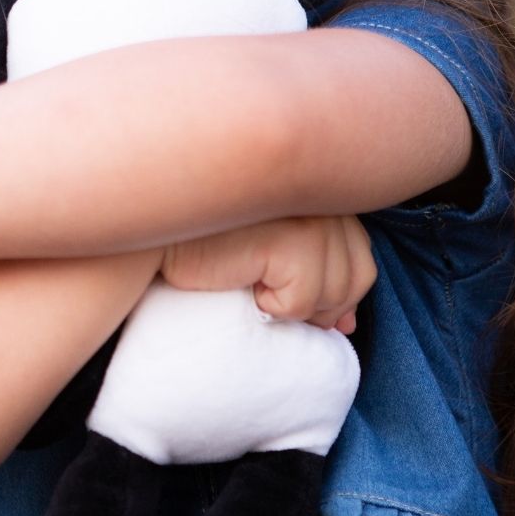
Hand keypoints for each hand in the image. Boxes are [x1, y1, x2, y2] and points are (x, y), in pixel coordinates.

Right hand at [161, 216, 375, 332]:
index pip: (362, 254)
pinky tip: (242, 282)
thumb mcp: (269, 254)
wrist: (152, 236)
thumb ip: (314, 271)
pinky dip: (274, 307)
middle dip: (324, 305)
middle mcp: (324, 195)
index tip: (311, 312)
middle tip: (272, 302)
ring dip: (294, 306)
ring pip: (333, 293)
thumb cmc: (203, 243)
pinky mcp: (291, 239)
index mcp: (321, 189)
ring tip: (251, 285)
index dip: (343, 291)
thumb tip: (348, 326)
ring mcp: (311, 215)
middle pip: (359, 275)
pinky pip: (303, 300)